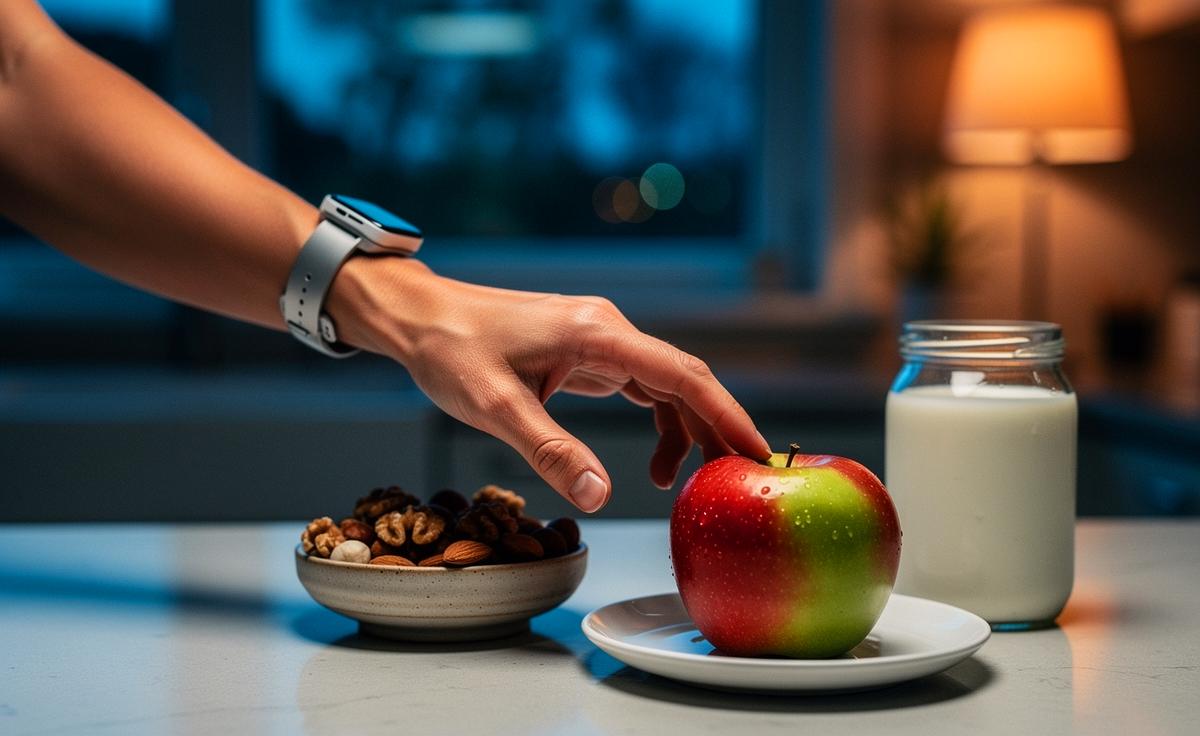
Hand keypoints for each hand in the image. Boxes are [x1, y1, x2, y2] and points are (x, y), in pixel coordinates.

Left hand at [328, 257, 770, 512]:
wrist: (420, 315)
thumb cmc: (451, 351)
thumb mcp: (495, 407)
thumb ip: (549, 450)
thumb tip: (600, 496)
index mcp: (597, 334)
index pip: (683, 373)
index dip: (726, 413)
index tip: (760, 449)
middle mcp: (609, 330)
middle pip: (686, 378)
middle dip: (719, 426)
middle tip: (745, 478)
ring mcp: (601, 339)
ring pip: (668, 384)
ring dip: (690, 429)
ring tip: (695, 483)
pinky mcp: (588, 352)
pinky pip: (643, 387)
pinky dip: (662, 422)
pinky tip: (659, 461)